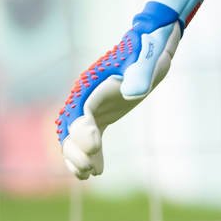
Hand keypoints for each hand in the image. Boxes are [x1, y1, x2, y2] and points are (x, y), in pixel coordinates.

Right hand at [55, 0, 203, 178]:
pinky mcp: (99, 116)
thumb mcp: (147, 60)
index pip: (82, 109)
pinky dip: (89, 156)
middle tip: (88, 170)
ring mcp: (91, 107)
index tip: (94, 145)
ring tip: (86, 175)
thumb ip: (140, 75)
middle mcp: (86, 96)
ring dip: (76, 157)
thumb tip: (134, 94)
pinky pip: (88, 139)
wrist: (149, 44)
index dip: (82, 129)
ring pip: (73, 136)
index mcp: (93, 83)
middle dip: (75, 149)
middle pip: (70, 126)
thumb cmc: (148, 50)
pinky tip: (95, 173)